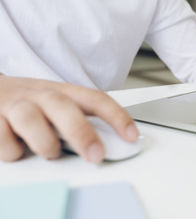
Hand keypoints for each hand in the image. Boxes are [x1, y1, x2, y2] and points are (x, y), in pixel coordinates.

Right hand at [0, 76, 137, 161]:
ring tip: (50, 152)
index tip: (131, 136)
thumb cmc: (32, 101)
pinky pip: (3, 138)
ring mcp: (15, 105)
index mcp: (63, 91)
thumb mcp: (59, 105)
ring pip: (30, 119)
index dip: (116, 116)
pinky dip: (13, 150)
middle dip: (82, 133)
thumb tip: (106, 144)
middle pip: (64, 107)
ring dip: (44, 142)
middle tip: (96, 155)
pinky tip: (18, 148)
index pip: (95, 99)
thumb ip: (79, 119)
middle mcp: (40, 95)